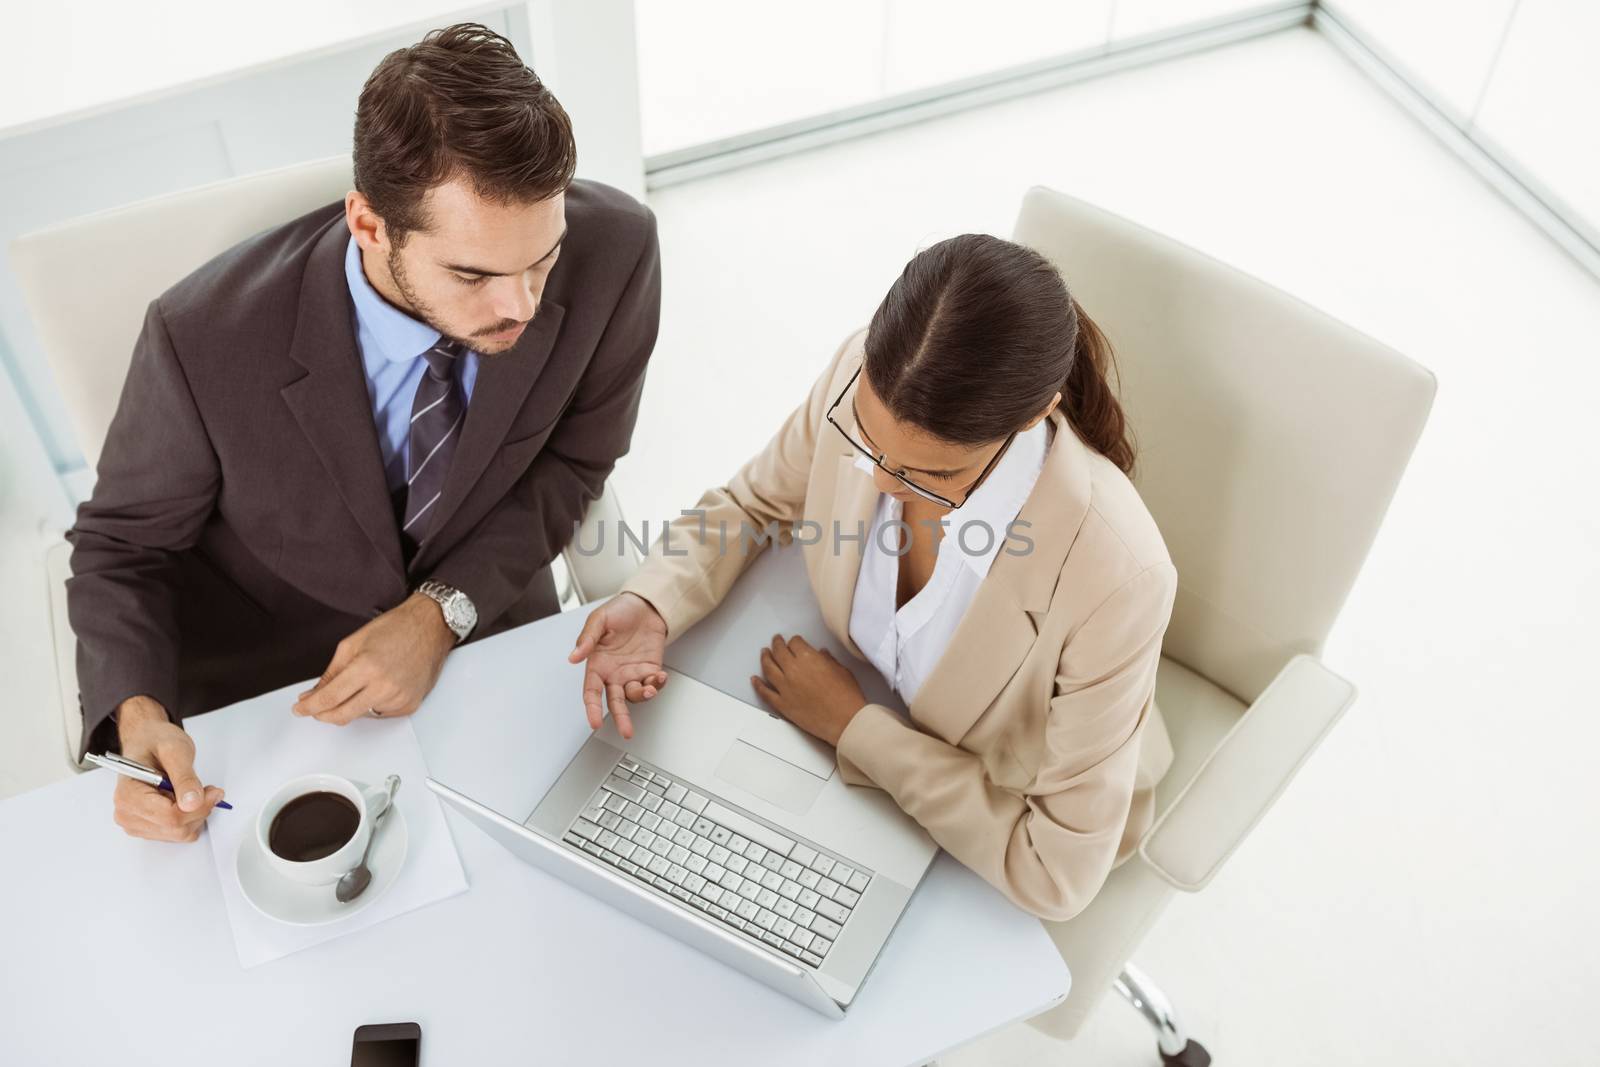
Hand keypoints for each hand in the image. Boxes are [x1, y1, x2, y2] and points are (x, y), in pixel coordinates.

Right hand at [111, 696, 224, 841]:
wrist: (146, 741)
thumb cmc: (156, 742)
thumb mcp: (176, 751)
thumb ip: (185, 778)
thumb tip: (193, 803)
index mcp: (128, 795)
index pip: (169, 817)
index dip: (199, 807)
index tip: (214, 792)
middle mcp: (126, 814)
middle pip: (175, 829)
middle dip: (199, 810)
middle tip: (208, 789)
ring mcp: (135, 823)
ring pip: (179, 834)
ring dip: (195, 814)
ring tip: (193, 790)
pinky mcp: (147, 827)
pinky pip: (177, 834)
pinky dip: (189, 819)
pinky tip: (186, 800)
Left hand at [292, 592, 455, 724]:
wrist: (430, 627)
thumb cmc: (395, 629)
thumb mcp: (352, 644)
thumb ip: (331, 673)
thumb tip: (314, 694)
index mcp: (367, 667)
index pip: (329, 698)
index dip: (309, 707)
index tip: (300, 709)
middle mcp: (384, 687)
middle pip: (342, 715)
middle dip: (323, 714)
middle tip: (315, 708)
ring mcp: (399, 698)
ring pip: (361, 715)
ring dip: (351, 705)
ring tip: (359, 683)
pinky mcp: (409, 705)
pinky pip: (380, 714)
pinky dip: (372, 705)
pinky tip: (377, 687)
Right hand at [569, 592, 668, 739]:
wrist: (646, 604)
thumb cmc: (620, 610)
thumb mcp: (599, 620)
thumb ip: (587, 639)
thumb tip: (574, 656)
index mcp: (597, 664)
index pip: (592, 691)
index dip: (592, 708)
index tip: (595, 722)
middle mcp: (613, 673)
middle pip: (615, 702)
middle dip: (621, 718)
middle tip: (626, 731)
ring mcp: (632, 673)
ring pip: (635, 696)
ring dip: (643, 696)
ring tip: (649, 688)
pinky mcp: (649, 669)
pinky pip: (652, 684)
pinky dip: (657, 684)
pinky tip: (659, 677)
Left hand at [750, 635, 867, 746]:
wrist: (845, 721)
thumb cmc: (846, 697)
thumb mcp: (841, 671)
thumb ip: (828, 660)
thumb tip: (822, 655)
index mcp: (808, 658)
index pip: (795, 643)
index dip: (794, 641)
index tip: (794, 642)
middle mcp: (793, 670)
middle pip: (779, 652)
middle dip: (777, 644)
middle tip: (775, 641)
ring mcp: (785, 688)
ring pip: (768, 668)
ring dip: (765, 658)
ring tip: (764, 653)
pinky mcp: (782, 704)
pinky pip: (765, 693)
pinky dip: (758, 685)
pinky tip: (755, 680)